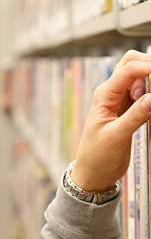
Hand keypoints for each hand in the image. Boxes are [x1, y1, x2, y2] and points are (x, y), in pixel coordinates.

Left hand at [71, 50, 150, 191]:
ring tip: (149, 110)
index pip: (128, 70)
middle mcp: (111, 93)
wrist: (93, 173)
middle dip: (149, 68)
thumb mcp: (117, 137)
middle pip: (132, 64)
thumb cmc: (98, 156)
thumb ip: (136, 116)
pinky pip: (143, 93)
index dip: (149, 67)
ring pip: (140, 78)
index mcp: (104, 95)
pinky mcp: (128, 110)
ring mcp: (119, 100)